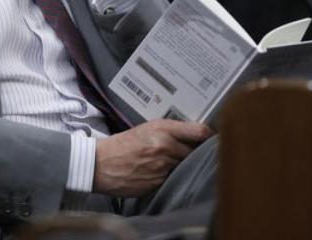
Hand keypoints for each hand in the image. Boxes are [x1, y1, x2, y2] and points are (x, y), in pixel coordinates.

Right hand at [93, 119, 212, 196]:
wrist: (100, 164)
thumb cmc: (121, 146)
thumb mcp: (145, 130)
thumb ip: (169, 131)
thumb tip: (193, 137)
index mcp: (162, 128)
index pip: (199, 131)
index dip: (209, 137)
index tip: (212, 139)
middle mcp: (165, 145)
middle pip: (195, 151)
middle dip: (193, 154)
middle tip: (188, 153)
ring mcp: (163, 166)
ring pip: (184, 166)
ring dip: (181, 166)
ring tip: (165, 163)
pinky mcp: (159, 182)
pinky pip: (173, 179)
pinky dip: (170, 177)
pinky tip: (158, 173)